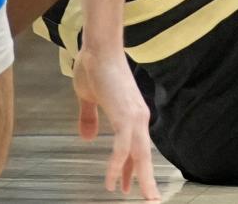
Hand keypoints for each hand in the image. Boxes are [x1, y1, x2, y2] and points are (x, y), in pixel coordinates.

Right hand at [72, 47, 158, 199]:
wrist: (98, 49)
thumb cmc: (95, 69)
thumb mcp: (90, 99)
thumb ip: (90, 118)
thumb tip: (87, 137)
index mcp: (132, 115)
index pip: (136, 149)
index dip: (132, 170)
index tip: (127, 188)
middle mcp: (139, 118)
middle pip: (144, 155)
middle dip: (145, 180)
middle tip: (150, 202)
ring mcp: (134, 116)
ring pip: (139, 154)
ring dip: (140, 178)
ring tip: (142, 199)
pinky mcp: (125, 114)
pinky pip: (123, 147)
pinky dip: (119, 165)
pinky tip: (114, 182)